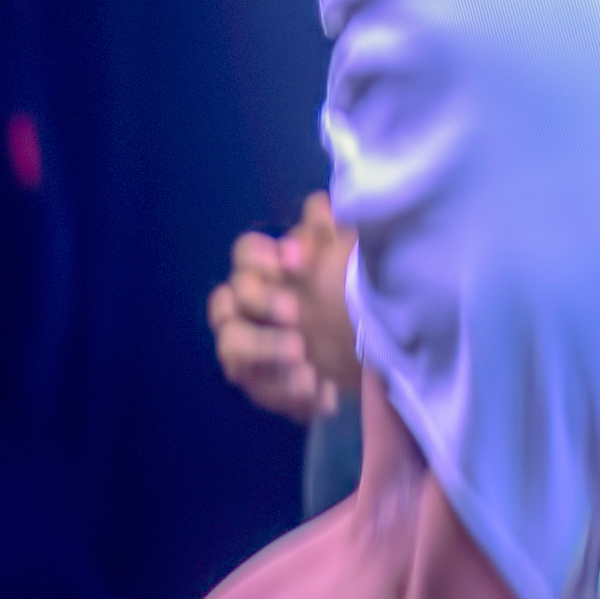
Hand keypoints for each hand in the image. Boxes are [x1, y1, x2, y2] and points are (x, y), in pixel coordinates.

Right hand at [207, 197, 357, 420]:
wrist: (375, 353)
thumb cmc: (352, 296)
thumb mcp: (349, 260)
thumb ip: (331, 233)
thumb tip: (319, 207)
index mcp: (268, 271)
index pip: (244, 254)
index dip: (261, 257)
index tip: (294, 261)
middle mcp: (247, 308)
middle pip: (224, 300)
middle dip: (260, 303)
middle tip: (295, 314)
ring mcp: (249, 350)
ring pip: (231, 345)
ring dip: (264, 348)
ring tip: (302, 356)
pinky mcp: (264, 386)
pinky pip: (261, 389)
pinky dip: (287, 390)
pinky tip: (319, 390)